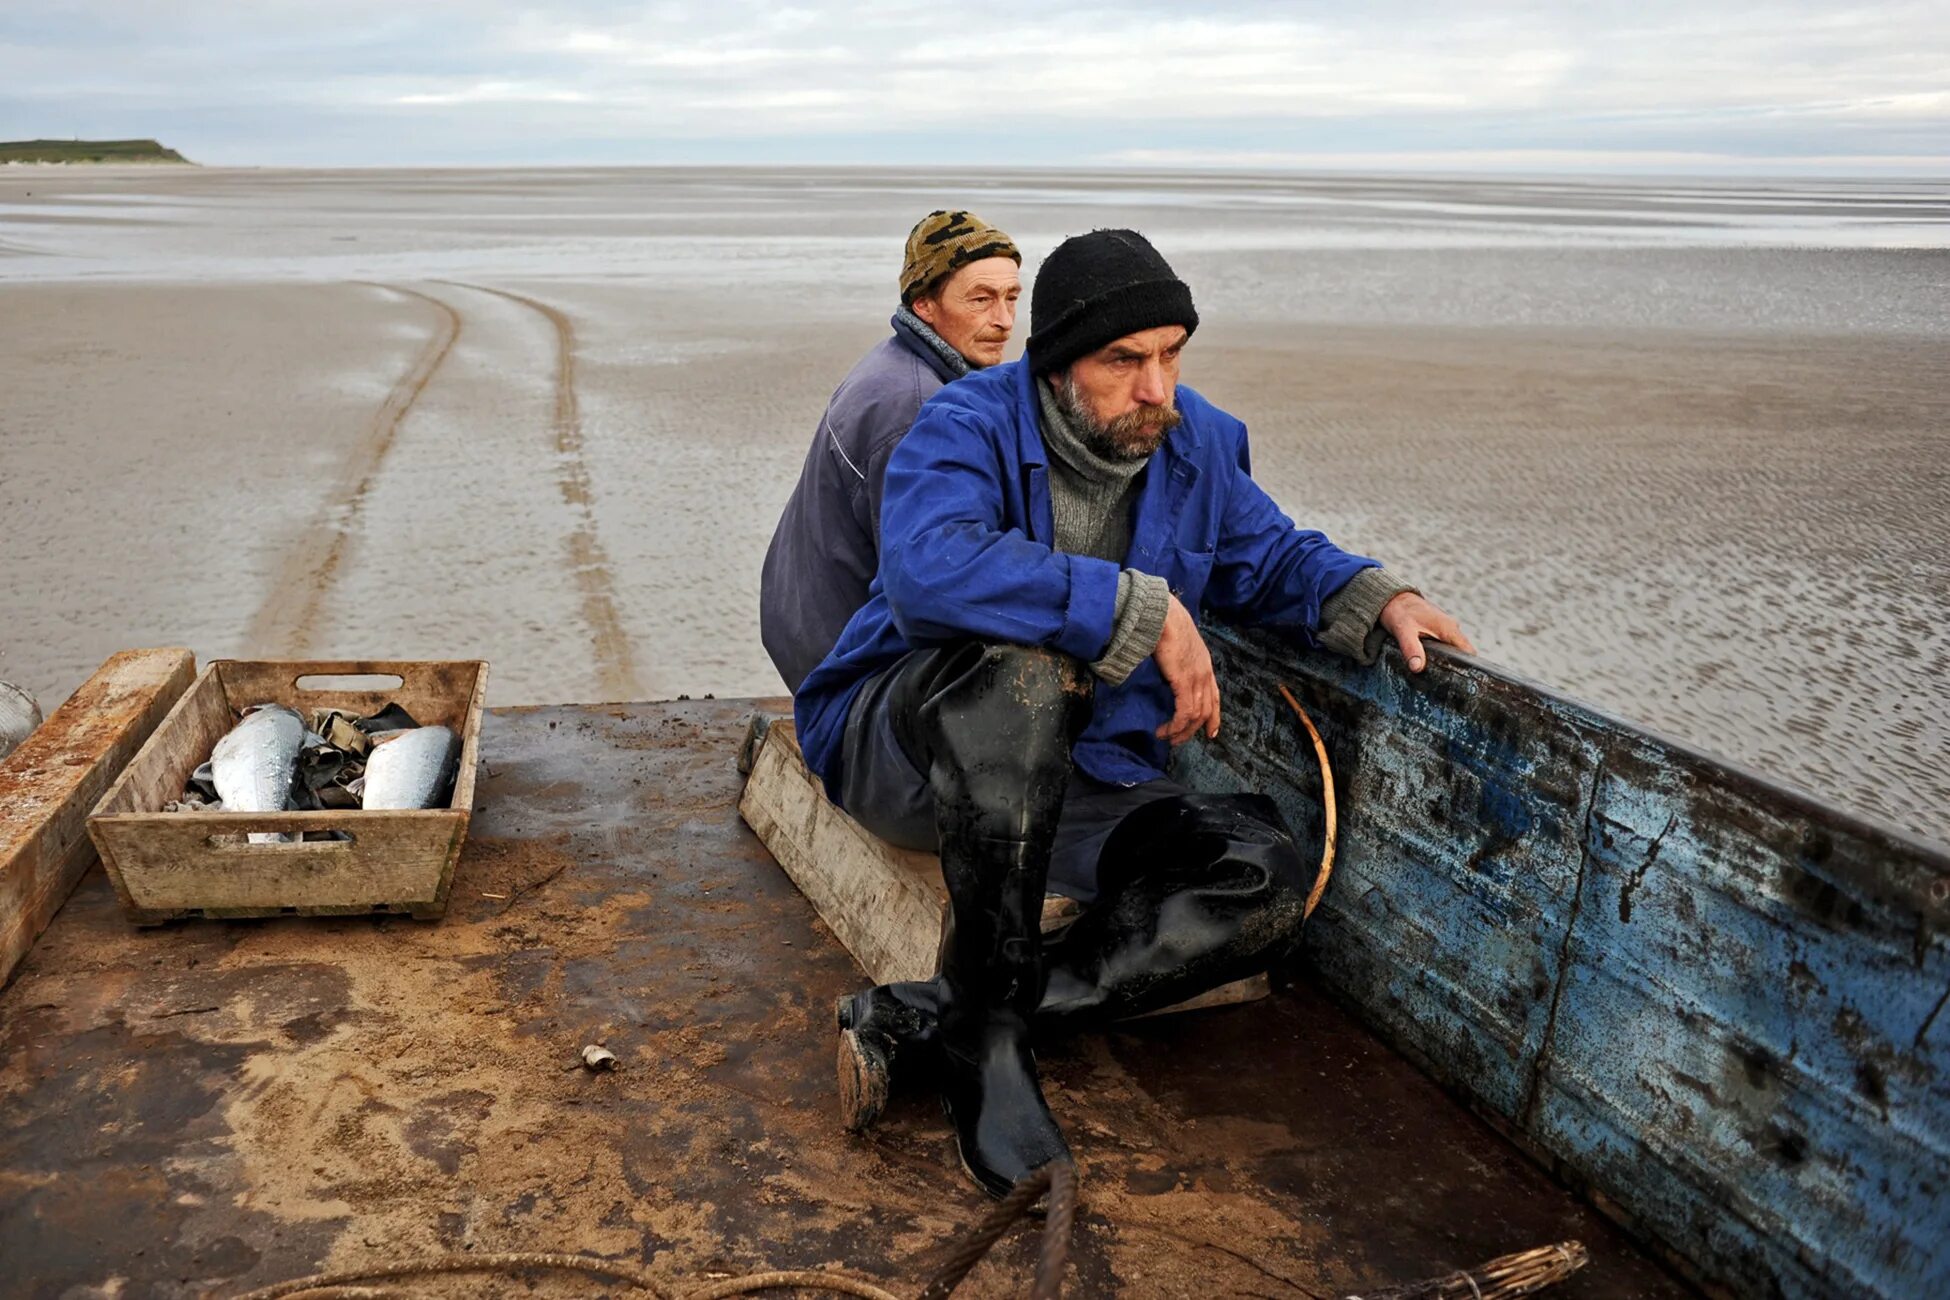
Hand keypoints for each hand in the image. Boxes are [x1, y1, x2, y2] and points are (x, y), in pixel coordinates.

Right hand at [1154, 594, 1220, 743]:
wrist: (1162, 613)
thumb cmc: (1164, 622)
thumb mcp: (1177, 643)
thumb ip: (1176, 658)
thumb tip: (1166, 666)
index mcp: (1204, 664)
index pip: (1215, 696)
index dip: (1214, 716)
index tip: (1211, 732)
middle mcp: (1205, 673)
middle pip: (1207, 710)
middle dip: (1194, 729)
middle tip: (1179, 741)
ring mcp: (1197, 678)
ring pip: (1195, 715)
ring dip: (1180, 731)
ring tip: (1167, 738)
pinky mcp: (1184, 682)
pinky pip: (1184, 712)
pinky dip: (1176, 725)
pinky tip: (1165, 731)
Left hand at [1378, 592, 1476, 672]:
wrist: (1393, 598)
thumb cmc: (1399, 612)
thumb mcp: (1403, 631)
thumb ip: (1411, 649)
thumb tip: (1417, 668)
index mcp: (1448, 629)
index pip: (1468, 652)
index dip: (1467, 667)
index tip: (1458, 680)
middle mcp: (1451, 628)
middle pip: (1462, 653)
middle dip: (1456, 666)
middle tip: (1444, 683)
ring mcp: (1445, 628)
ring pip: (1452, 649)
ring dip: (1447, 660)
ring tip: (1437, 676)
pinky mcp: (1438, 629)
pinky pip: (1445, 644)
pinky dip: (1440, 654)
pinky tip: (1429, 663)